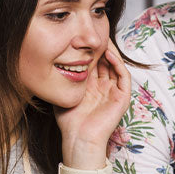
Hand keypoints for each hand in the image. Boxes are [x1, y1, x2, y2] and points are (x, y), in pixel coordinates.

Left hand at [55, 41, 130, 164]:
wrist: (78, 139)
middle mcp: (105, 87)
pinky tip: (109, 54)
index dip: (91, 50)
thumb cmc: (69, 121)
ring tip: (103, 40)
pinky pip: (124, 76)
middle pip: (106, 62)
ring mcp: (115, 92)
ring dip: (111, 52)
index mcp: (93, 86)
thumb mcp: (64, 93)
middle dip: (101, 47)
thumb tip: (50, 61)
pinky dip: (118, 64)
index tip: (83, 37)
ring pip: (116, 66)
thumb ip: (62, 79)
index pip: (95, 63)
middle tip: (95, 34)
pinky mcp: (122, 98)